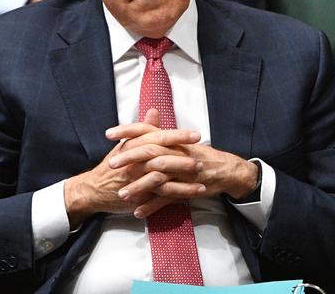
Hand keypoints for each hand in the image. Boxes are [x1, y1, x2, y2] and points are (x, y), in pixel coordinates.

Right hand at [63, 110, 199, 226]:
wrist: (94, 189)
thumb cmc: (113, 165)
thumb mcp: (126, 143)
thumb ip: (143, 128)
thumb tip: (154, 111)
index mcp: (133, 144)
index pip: (157, 136)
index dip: (177, 135)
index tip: (195, 134)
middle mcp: (134, 159)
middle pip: (161, 152)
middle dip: (183, 152)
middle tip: (202, 152)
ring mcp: (136, 177)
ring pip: (162, 173)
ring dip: (183, 172)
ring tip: (200, 171)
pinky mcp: (140, 193)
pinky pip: (163, 193)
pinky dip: (181, 192)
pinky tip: (196, 191)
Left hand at [107, 110, 259, 217]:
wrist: (226, 170)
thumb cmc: (199, 154)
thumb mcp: (179, 141)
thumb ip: (159, 133)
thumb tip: (143, 123)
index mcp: (172, 140)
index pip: (146, 129)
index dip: (127, 130)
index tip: (108, 134)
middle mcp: (176, 153)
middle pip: (149, 152)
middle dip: (129, 159)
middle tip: (111, 165)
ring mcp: (181, 172)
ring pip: (156, 179)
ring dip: (138, 187)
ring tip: (121, 195)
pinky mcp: (186, 189)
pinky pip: (167, 199)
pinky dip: (152, 207)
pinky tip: (137, 212)